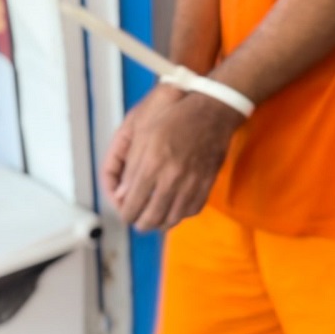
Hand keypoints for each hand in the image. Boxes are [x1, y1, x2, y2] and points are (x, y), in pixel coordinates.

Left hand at [102, 89, 243, 230]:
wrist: (212, 110)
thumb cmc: (174, 116)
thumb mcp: (142, 133)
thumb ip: (129, 166)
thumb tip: (122, 195)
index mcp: (151, 163)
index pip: (132, 204)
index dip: (125, 213)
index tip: (124, 211)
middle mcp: (171, 177)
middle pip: (150, 218)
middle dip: (140, 223)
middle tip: (137, 220)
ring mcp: (191, 183)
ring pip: (171, 220)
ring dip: (159, 223)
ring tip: (154, 218)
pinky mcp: (207, 184)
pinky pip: (191, 211)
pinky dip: (180, 214)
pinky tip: (174, 208)